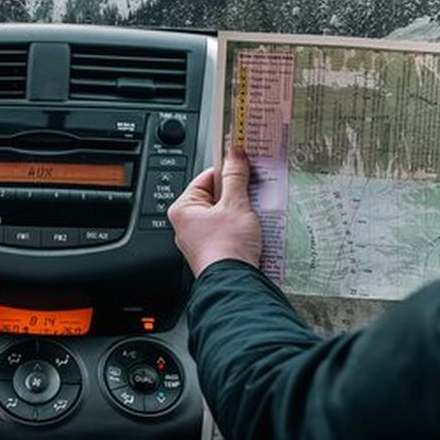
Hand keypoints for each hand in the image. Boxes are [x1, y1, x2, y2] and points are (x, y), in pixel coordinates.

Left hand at [169, 143, 262, 278]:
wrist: (236, 284)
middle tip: (253, 188)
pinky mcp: (215, 251)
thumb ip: (235, 177)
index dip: (227, 169)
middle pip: (216, 196)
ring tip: (256, 209)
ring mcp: (201, 240)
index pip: (206, 177)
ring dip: (241, 210)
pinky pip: (228, 230)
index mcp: (183, 209)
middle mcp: (187, 225)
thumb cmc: (227, 248)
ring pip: (224, 214)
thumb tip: (234, 155)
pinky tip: (254, 226)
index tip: (242, 163)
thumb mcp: (236, 204)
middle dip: (237, 192)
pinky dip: (241, 226)